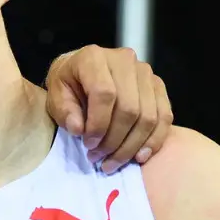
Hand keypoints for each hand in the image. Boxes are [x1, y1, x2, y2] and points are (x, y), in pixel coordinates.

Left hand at [43, 46, 172, 172]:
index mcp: (93, 58)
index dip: (98, 124)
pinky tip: (139, 156)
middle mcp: (124, 60)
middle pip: (129, 108)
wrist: (82, 71)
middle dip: (114, 140)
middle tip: (99, 158)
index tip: (88, 144)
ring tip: (113, 162)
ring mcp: (144, 72)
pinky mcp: (157, 85)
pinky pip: (164, 116)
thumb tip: (79, 129)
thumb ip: (65, 112)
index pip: (104, 93)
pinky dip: (154, 140)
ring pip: (148, 116)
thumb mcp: (55, 96)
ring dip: (131, 145)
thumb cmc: (68, 85)